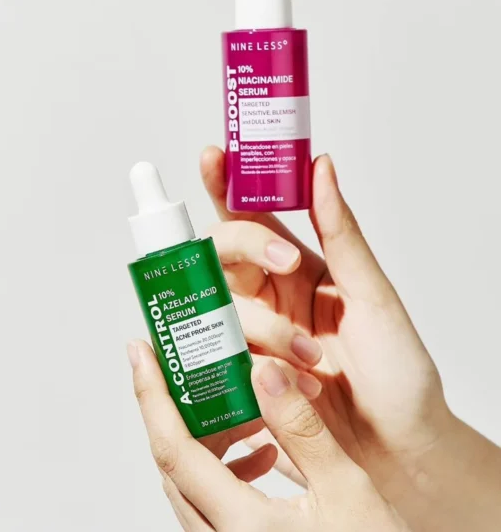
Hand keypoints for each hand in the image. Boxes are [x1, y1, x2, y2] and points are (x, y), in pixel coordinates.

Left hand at [128, 340, 409, 531]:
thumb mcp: (346, 490)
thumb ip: (301, 429)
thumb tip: (263, 373)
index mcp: (241, 527)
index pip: (175, 450)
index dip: (153, 396)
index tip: (142, 355)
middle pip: (175, 463)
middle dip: (178, 407)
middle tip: (192, 367)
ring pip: (192, 481)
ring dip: (208, 436)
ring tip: (241, 406)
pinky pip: (213, 500)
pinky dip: (227, 465)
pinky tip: (263, 451)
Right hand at [200, 147, 449, 492]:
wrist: (399, 453)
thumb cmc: (398, 374)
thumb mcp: (373, 296)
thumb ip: (340, 233)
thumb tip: (321, 166)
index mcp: (299, 270)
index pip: (253, 217)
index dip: (227, 186)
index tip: (213, 157)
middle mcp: (269, 298)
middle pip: (222, 255)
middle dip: (241, 249)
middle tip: (282, 265)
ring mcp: (252, 337)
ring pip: (220, 306)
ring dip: (261, 326)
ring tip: (310, 359)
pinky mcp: (241, 377)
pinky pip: (217, 357)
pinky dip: (244, 364)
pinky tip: (281, 380)